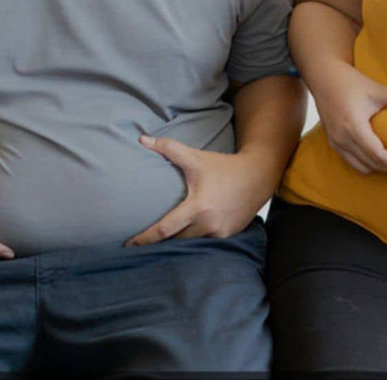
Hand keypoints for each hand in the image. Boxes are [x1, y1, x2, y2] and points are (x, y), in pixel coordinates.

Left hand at [125, 136, 272, 245]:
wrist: (258, 176)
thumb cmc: (223, 167)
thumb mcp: (196, 157)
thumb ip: (168, 149)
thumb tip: (142, 140)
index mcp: (197, 207)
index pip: (165, 229)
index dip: (145, 239)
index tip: (128, 245)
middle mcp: (209, 224)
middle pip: (176, 241)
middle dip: (160, 244)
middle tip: (141, 247)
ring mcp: (220, 233)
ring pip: (192, 243)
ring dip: (178, 243)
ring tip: (161, 245)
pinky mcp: (229, 235)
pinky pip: (207, 242)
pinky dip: (196, 239)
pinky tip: (187, 238)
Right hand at [314, 63, 386, 174]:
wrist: (323, 77)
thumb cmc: (350, 82)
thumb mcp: (377, 89)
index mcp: (353, 127)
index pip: (378, 155)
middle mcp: (342, 139)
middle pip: (371, 164)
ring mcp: (335, 142)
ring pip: (361, 167)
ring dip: (379, 169)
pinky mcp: (333, 142)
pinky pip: (352, 161)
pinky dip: (367, 163)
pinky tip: (380, 158)